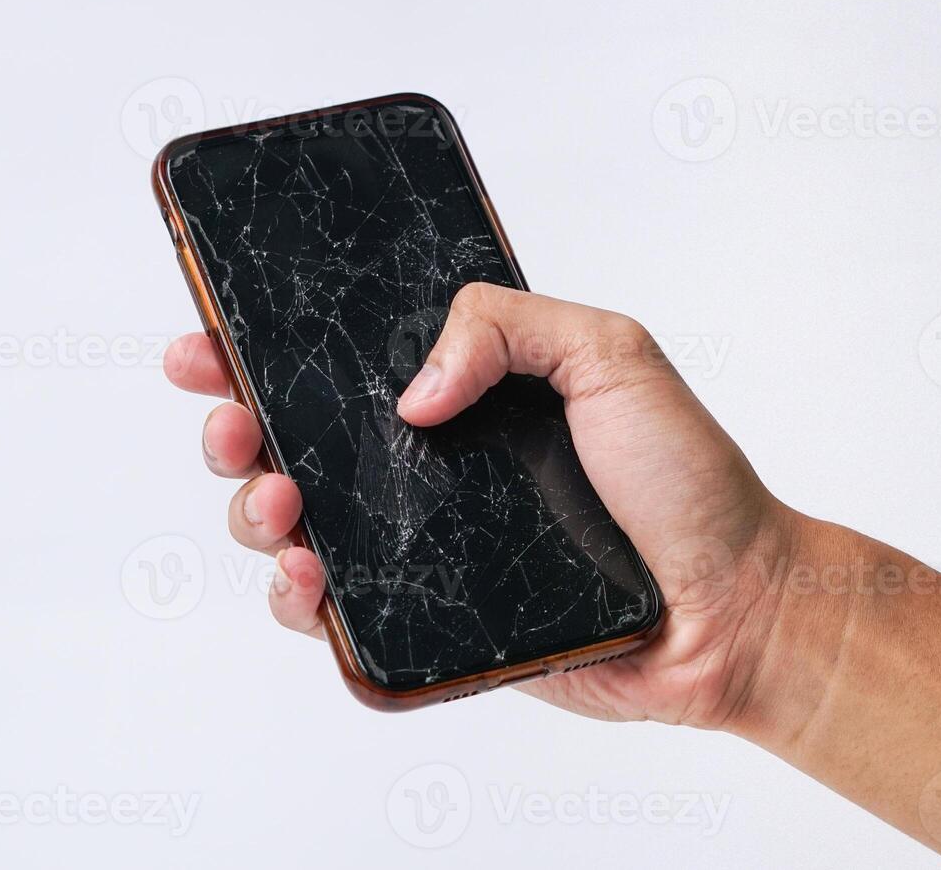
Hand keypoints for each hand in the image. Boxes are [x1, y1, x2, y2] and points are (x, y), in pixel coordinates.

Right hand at [163, 283, 799, 725]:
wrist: (729, 608)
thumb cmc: (686, 482)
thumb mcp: (611, 353)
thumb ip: (507, 324)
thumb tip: (412, 392)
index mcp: (459, 390)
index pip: (336, 361)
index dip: (260, 349)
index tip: (211, 340)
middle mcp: (424, 464)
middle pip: (288, 438)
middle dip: (234, 426)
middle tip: (235, 425)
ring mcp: (416, 542)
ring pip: (288, 522)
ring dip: (253, 507)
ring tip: (281, 502)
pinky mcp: (422, 617)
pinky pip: (329, 611)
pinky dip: (292, 595)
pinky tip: (305, 576)